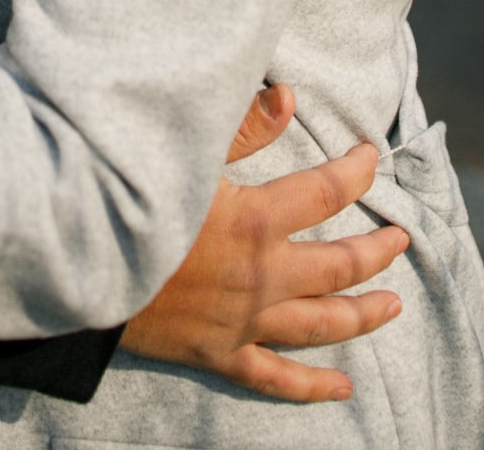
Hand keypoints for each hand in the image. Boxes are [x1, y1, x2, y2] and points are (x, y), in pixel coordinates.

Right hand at [119, 83, 408, 401]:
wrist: (82, 264)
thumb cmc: (131, 197)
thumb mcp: (187, 155)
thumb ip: (243, 127)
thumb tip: (289, 97)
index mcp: (256, 221)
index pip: (325, 192)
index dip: (355, 172)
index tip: (372, 157)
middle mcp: (262, 276)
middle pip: (339, 266)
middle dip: (376, 251)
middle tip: (401, 239)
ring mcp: (244, 320)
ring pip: (320, 324)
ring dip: (363, 314)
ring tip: (393, 306)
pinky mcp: (220, 352)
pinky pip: (275, 377)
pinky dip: (312, 386)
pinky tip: (343, 387)